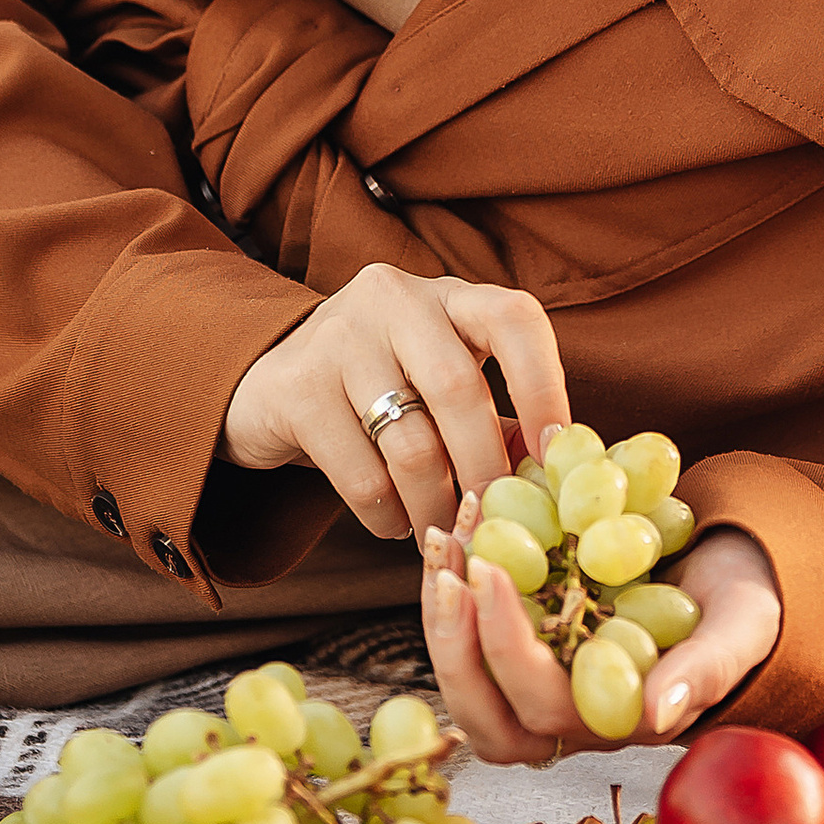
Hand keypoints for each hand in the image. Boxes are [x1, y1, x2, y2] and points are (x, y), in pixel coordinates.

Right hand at [222, 263, 566, 549]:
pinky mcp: (296, 387)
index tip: (555, 449)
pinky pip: (361, 474)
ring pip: (411, 442)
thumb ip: (494, 420)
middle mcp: (395, 299)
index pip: (513, 318)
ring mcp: (339, 336)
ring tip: (441, 528)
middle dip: (484, 467)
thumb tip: (548, 472)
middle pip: (460, 389)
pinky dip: (387, 514)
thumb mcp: (438, 387)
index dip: (543, 384)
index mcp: (448, 295)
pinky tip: (393, 522)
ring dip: (435, 504)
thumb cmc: (378, 391)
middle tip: (491, 517)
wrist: (267, 388)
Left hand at [423, 520, 783, 766]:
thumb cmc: (741, 607)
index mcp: (615, 722)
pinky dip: (453, 586)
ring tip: (445, 539)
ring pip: (467, 681)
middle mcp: (567, 717)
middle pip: (484, 711)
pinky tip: (455, 527)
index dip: (504, 645)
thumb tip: (657, 711)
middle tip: (449, 562)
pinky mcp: (526, 645)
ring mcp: (541, 683)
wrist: (734, 577)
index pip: (540, 705)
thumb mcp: (741, 628)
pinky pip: (469, 636)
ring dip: (442, 614)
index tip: (489, 569)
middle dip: (453, 639)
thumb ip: (706, 669)